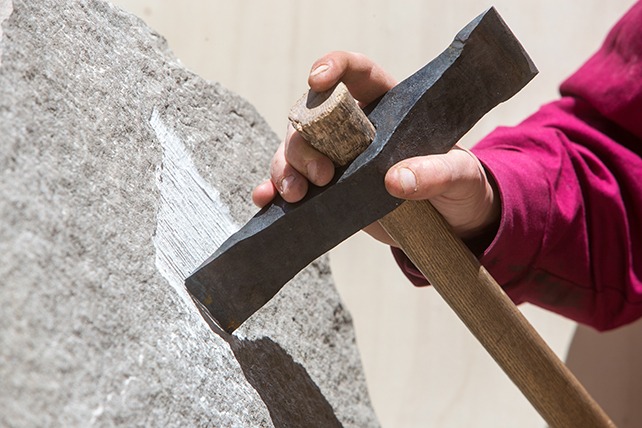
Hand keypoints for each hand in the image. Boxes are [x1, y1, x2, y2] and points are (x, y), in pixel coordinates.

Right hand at [252, 51, 499, 246]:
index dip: (333, 67)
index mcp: (388, 107)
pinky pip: (292, 182)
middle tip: (321, 177)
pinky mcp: (330, 190)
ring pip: (295, 149)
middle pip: (313, 117)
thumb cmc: (458, 188)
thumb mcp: (459, 177)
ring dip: (285, 168)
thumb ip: (436, 173)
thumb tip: (395, 179)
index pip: (356, 72)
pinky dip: (275, 189)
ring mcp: (338, 158)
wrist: (450, 225)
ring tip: (295, 195)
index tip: (318, 79)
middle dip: (305, 143)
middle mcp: (355, 127)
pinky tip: (266, 200)